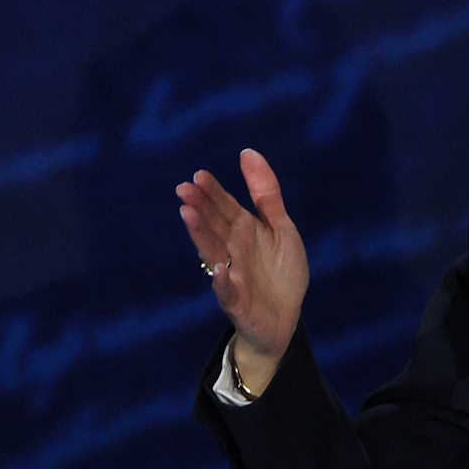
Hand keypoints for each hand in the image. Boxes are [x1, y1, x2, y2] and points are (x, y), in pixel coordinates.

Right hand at [176, 148, 308, 391]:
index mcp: (244, 231)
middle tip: (184, 189)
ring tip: (188, 215)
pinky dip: (225, 283)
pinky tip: (222, 270)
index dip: (213, 192)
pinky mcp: (239, 303)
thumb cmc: (280, 270)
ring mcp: (233, 276)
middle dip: (200, 208)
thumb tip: (246, 151)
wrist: (285, 317)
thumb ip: (265, 192)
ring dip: (201, 235)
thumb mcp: (280, 226)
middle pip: (215, 226)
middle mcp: (233, 250)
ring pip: (214, 253)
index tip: (198, 175)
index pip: (225, 208)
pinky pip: (229, 292)